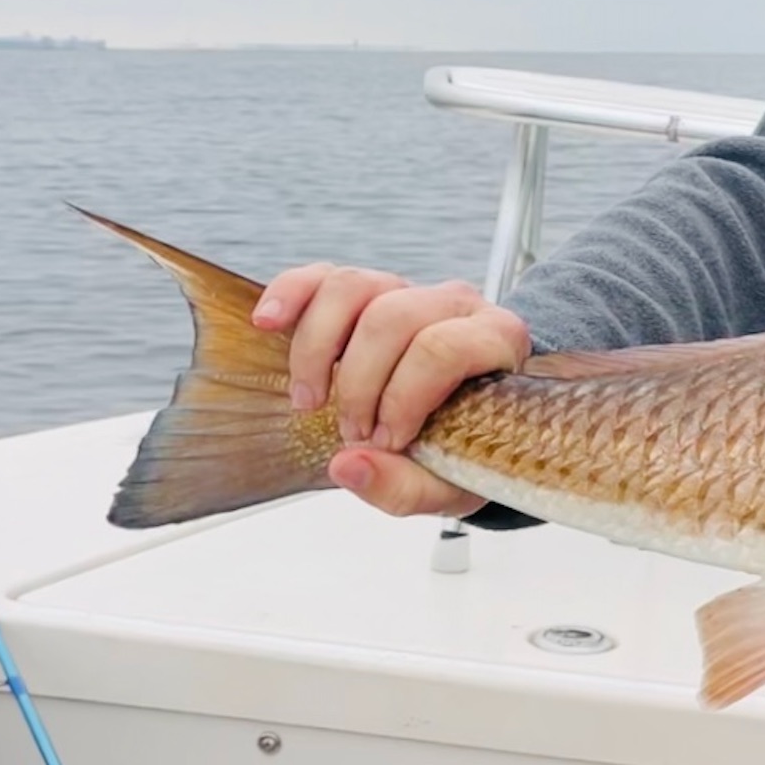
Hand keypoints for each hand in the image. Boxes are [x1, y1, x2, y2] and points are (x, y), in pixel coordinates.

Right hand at [252, 263, 530, 518]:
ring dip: (317, 350)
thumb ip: (404, 487)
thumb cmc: (465, 447)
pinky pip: (323, 277)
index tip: (385, 442)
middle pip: (392, 319)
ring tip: (308, 401)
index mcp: (497, 339)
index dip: (402, 400)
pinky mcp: (366, 291)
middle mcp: (457, 303)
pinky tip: (267, 323)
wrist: (467, 423)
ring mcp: (409, 288)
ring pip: (354, 287)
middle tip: (352, 434)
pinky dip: (291, 295)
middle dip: (358, 386)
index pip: (442, 349)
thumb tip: (347, 465)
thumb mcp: (448, 485)